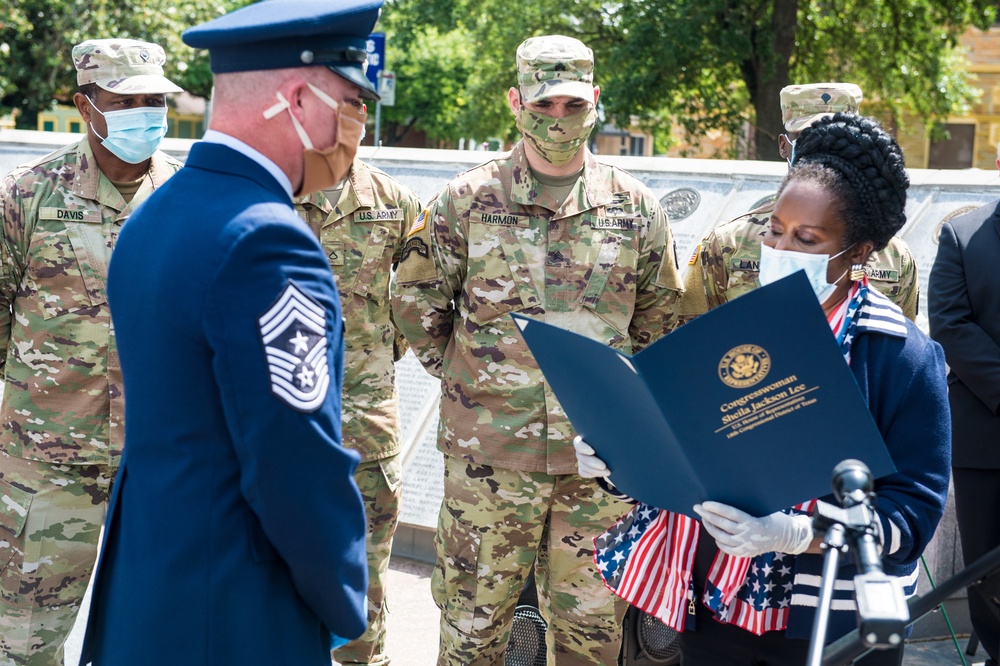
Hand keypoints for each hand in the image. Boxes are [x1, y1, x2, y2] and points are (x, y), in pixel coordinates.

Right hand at [573, 436, 609, 478]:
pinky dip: (592, 474)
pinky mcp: (582, 468)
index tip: (592, 451)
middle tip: (604, 466)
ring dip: (595, 470)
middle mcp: (581, 450)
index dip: (583, 448)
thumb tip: (620, 432)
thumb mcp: (612, 440)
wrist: (613, 455)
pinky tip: (602, 474)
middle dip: (592, 462)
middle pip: (581, 456)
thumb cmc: (613, 443)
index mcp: (585, 440)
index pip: (578, 443)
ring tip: (608, 472)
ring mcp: (581, 460)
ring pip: (583, 466)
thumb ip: (611, 437)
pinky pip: (583, 472)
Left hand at [693, 501, 812, 557]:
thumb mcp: (764, 510)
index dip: (716, 508)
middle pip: (722, 525)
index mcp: (754, 522)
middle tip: (696, 507)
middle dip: (707, 515)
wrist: (786, 538)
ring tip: (703, 518)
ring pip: (721, 537)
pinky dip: (718, 540)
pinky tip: (714, 532)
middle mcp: (748, 536)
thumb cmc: (774, 519)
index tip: (705, 503)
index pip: (730, 514)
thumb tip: (726, 500)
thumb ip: (747, 509)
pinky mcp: (744, 554)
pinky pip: (726, 548)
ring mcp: (745, 547)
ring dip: (710, 527)